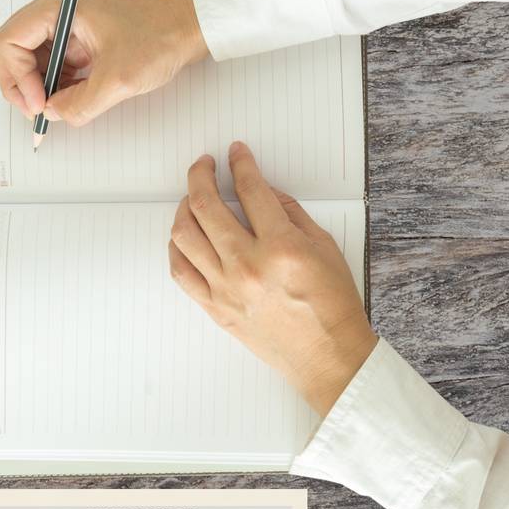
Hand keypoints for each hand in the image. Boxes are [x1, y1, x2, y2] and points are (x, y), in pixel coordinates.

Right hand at [0, 0, 208, 125]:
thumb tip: (52, 114)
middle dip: (23, 84)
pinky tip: (73, 95)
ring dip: (41, 84)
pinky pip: (54, 57)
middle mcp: (57, 6)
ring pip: (33, 56)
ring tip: (59, 105)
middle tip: (40, 111)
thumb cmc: (163, 34)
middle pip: (15, 48)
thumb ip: (78, 104)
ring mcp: (68, 17)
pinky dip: (57, 80)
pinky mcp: (80, 30)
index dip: (16, 79)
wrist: (195, 24)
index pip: (8, 42)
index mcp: (58, 5)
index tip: (38, 104)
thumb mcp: (117, 80)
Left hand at [168, 142, 375, 413]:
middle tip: (204, 164)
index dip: (240, 164)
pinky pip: (179, 270)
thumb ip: (290, 212)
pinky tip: (184, 235)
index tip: (235, 152)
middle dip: (200, 174)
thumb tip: (261, 188)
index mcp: (281, 247)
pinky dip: (176, 247)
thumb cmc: (332, 304)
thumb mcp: (324, 247)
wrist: (327, 356)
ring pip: (183, 235)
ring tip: (193, 198)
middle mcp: (247, 265)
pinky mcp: (213, 307)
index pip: (250, 191)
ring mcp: (225, 288)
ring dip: (183, 207)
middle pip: (205, 206)